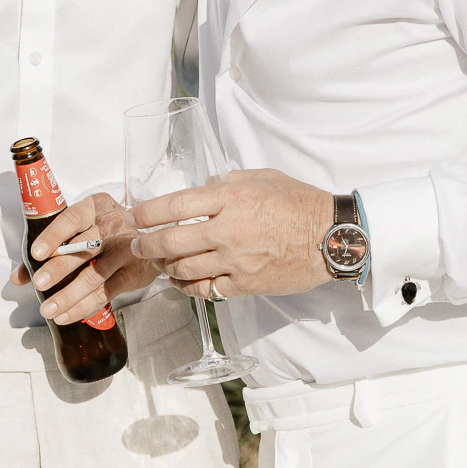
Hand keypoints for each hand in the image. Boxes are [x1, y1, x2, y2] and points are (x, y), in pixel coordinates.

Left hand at [10, 193, 157, 324]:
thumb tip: (17, 277)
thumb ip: (49, 248)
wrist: (149, 238)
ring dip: (68, 295)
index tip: (36, 253)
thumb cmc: (105, 231)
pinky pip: (105, 293)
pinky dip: (84, 306)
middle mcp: (113, 226)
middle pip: (83, 249)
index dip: (53, 235)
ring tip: (48, 309)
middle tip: (38, 283)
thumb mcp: (81, 228)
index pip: (72, 218)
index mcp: (96, 207)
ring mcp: (126, 250)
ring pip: (94, 276)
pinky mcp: (132, 274)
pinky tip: (67, 315)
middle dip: (58, 268)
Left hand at [130, 169, 333, 299]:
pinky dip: (187, 286)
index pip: (176, 205)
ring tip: (156, 262)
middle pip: (171, 241)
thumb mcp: (263, 177)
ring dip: (163, 266)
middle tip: (136, 244)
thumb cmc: (300, 203)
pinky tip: (181, 281)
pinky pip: (205, 289)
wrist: (332, 237)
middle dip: (146, 244)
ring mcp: (235, 260)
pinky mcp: (245, 284)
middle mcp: (228, 230)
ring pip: (183, 268)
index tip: (134, 216)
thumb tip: (207, 185)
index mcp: (231, 198)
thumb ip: (230, 181)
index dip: (148, 212)